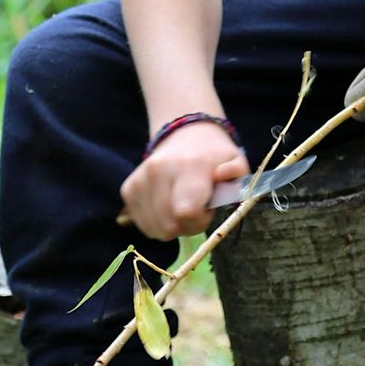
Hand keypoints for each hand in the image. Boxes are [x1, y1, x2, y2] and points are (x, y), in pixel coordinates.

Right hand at [119, 121, 249, 240]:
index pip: (186, 212)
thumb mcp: (235, 161)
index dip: (200, 221)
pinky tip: (167, 206)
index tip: (208, 209)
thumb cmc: (213, 156)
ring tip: (182, 205)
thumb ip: (236, 172)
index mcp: (188, 166)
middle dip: (188, 225)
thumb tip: (223, 175)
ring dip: (172, 226)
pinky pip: (143, 225)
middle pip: (170, 226)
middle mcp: (158, 171)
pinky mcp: (128, 189)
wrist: (184, 136)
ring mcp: (140, 180)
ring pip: (155, 230)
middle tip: (197, 208)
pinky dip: (157, 223)